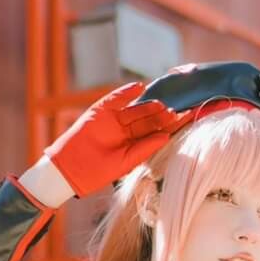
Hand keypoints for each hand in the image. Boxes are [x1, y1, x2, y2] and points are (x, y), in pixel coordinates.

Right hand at [43, 80, 194, 198]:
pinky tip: (139, 88)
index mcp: (135, 144)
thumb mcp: (126, 162)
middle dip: (163, 114)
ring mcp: (115, 119)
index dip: (172, 125)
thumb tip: (166, 136)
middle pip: (150, 118)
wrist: (71, 169)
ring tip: (162, 104)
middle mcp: (127, 130)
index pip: (157, 132)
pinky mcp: (101, 111)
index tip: (188, 119)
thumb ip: (145, 148)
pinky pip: (116, 99)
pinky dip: (126, 92)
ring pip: (136, 109)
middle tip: (179, 110)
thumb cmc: (98, 172)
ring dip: (149, 105)